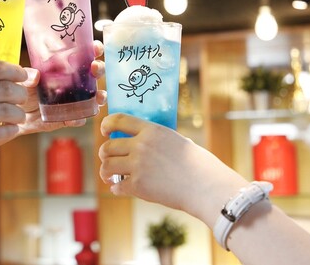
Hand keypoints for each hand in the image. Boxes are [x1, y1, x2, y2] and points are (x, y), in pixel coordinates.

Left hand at [17, 40, 106, 134]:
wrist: (14, 113)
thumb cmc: (21, 89)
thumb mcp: (22, 79)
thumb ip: (28, 76)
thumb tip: (36, 75)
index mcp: (65, 66)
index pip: (84, 54)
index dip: (94, 50)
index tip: (95, 47)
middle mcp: (73, 82)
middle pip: (94, 73)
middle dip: (99, 69)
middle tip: (95, 67)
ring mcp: (73, 100)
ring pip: (94, 97)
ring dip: (100, 96)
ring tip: (98, 96)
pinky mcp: (68, 117)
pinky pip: (79, 118)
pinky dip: (80, 118)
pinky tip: (75, 118)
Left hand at [98, 114, 247, 224]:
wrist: (205, 186)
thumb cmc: (197, 163)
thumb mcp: (177, 140)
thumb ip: (157, 139)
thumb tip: (144, 140)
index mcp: (151, 130)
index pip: (119, 120)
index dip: (107, 124)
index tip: (104, 130)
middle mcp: (140, 146)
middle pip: (108, 147)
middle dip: (104, 154)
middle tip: (107, 158)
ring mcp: (138, 166)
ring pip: (107, 166)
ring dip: (105, 172)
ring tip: (109, 175)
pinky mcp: (138, 186)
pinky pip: (117, 187)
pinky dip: (116, 189)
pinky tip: (120, 189)